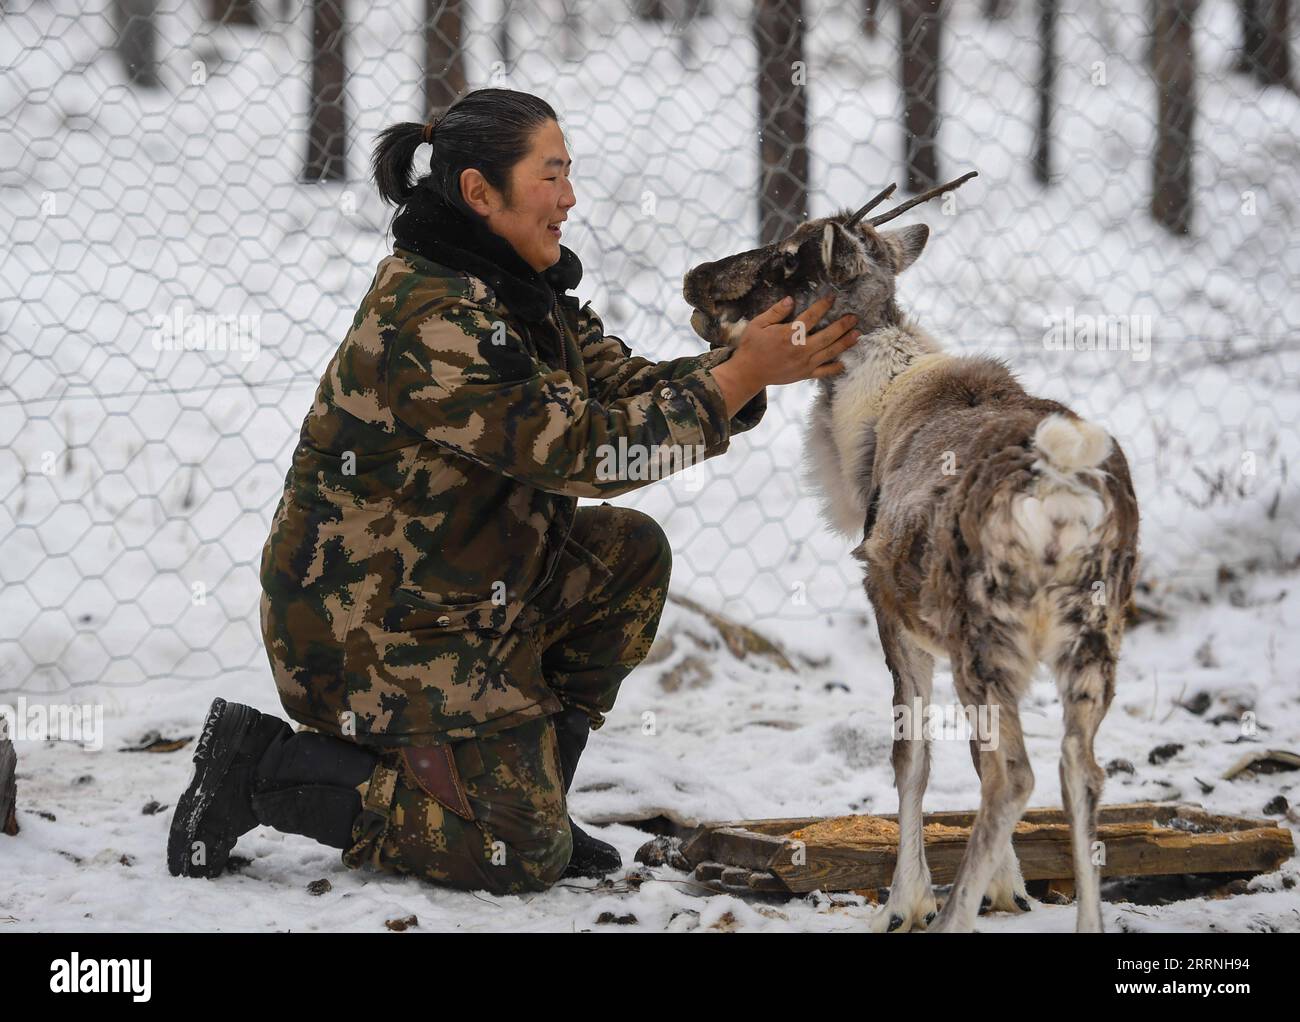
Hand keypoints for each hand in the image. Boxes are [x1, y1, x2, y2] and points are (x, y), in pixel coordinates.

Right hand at [734, 293, 858, 386]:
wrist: (748, 373)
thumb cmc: (751, 346)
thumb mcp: (758, 324)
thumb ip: (776, 311)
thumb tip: (791, 299)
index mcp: (789, 334)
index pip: (811, 317)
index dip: (823, 306)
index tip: (833, 297)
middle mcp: (800, 349)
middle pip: (827, 335)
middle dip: (842, 325)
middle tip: (854, 317)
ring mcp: (804, 363)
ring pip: (830, 352)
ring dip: (845, 343)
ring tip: (857, 335)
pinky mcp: (804, 374)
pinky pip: (824, 372)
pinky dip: (835, 368)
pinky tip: (845, 362)